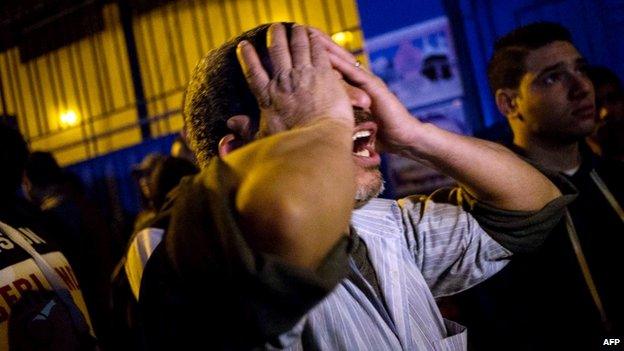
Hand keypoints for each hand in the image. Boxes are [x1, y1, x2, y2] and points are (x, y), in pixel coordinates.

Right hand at [236, 24, 353, 137]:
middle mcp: (283, 81)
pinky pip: (317, 50)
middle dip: (275, 37)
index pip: (254, 71)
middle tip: (274, 28)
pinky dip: (314, 40)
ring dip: (295, 34)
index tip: (243, 45)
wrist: (317, 143)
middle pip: (277, 52)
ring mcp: (303, 75)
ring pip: (297, 46)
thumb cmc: (290, 148)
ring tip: (294, 27)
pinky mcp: (324, 74)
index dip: (248, 57)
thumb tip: (229, 124)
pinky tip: (314, 35)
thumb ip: (244, 131)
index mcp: (267, 97)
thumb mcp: (261, 140)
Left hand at [310, 28, 421, 153]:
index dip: (320, 57)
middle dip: (322, 46)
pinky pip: (355, 73)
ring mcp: (369, 84)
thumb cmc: (380, 138)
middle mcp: (361, 84)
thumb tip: (319, 130)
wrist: (404, 140)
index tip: (301, 47)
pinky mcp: (375, 89)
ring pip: (345, 62)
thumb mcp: (353, 128)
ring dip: (328, 49)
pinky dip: (341, 63)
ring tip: (312, 35)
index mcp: (356, 91)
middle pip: (338, 60)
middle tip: (304, 31)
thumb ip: (340, 123)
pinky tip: (327, 55)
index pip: (335, 70)